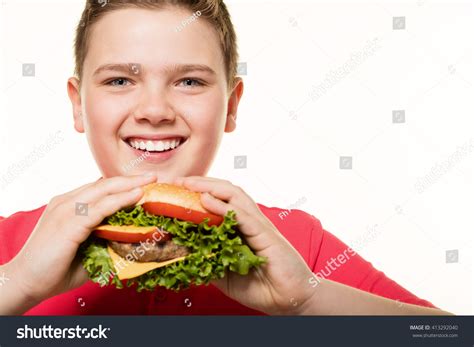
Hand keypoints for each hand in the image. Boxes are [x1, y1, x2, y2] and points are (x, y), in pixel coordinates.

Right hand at [8, 174, 156, 305]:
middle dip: (130, 179)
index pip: (99, 188)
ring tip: (151, 180)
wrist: (26, 283)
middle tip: (153, 176)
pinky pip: (100, 207)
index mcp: (69, 205)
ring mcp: (66, 210)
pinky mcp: (69, 223)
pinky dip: (120, 200)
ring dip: (130, 185)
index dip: (122, 185)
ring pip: (104, 191)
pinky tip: (137, 195)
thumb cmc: (56, 269)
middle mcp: (66, 202)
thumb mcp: (87, 250)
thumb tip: (133, 237)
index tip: (143, 183)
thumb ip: (106, 239)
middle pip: (104, 184)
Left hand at [173, 176, 316, 314]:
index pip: (222, 201)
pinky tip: (207, 200)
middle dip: (203, 183)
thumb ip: (209, 264)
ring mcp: (259, 226)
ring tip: (190, 184)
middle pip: (228, 191)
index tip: (178, 191)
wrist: (291, 299)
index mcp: (243, 229)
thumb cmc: (263, 287)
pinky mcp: (265, 235)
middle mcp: (251, 222)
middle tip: (180, 181)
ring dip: (211, 187)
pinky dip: (223, 206)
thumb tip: (185, 257)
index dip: (201, 193)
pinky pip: (242, 216)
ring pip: (235, 196)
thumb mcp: (226, 277)